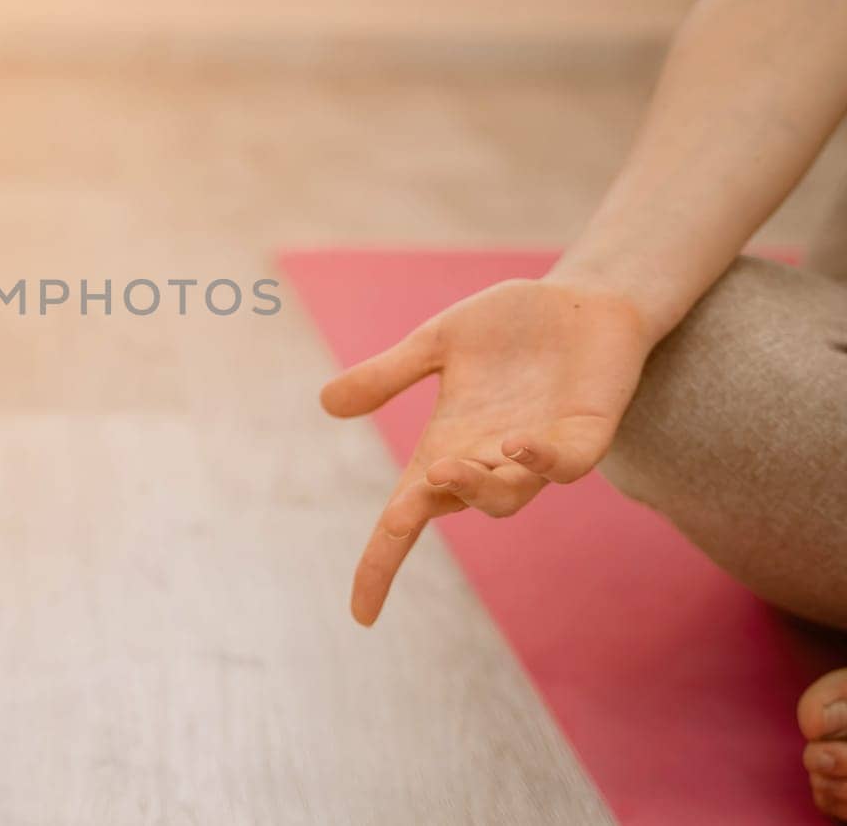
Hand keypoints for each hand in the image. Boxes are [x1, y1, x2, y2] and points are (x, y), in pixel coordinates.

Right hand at [320, 278, 650, 624]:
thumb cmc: (512, 326)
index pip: (405, 516)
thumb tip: (325, 404)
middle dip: (431, 504)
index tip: (361, 614)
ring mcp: (540, 453)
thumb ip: (387, 374)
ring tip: (450, 466)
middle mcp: (490, 459)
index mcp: (449, 445)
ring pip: (507, 497)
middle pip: (453, 505)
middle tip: (418, 489)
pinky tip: (517, 444)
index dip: (382, 565)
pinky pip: (567, 466)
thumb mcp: (436, 343)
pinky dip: (541, 462)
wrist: (585, 298)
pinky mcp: (586, 435)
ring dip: (477, 488)